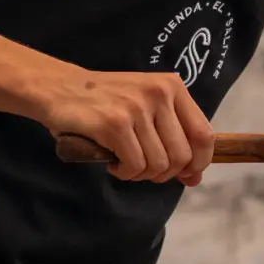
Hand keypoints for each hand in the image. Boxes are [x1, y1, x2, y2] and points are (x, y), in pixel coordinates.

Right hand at [33, 70, 213, 185]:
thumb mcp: (146, 107)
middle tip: (143, 169)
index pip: (204, 134)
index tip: (186, 174)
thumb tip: (195, 177)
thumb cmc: (104, 102)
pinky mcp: (115, 124)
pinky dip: (124, 173)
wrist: (59, 88)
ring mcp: (137, 108)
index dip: (200, 162)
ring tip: (124, 163)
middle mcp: (159, 93)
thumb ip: (172, 136)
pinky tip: (113, 163)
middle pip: (182, 156)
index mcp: (172, 87)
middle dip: (164, 173)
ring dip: (140, 174)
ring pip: (159, 164)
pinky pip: (135, 166)